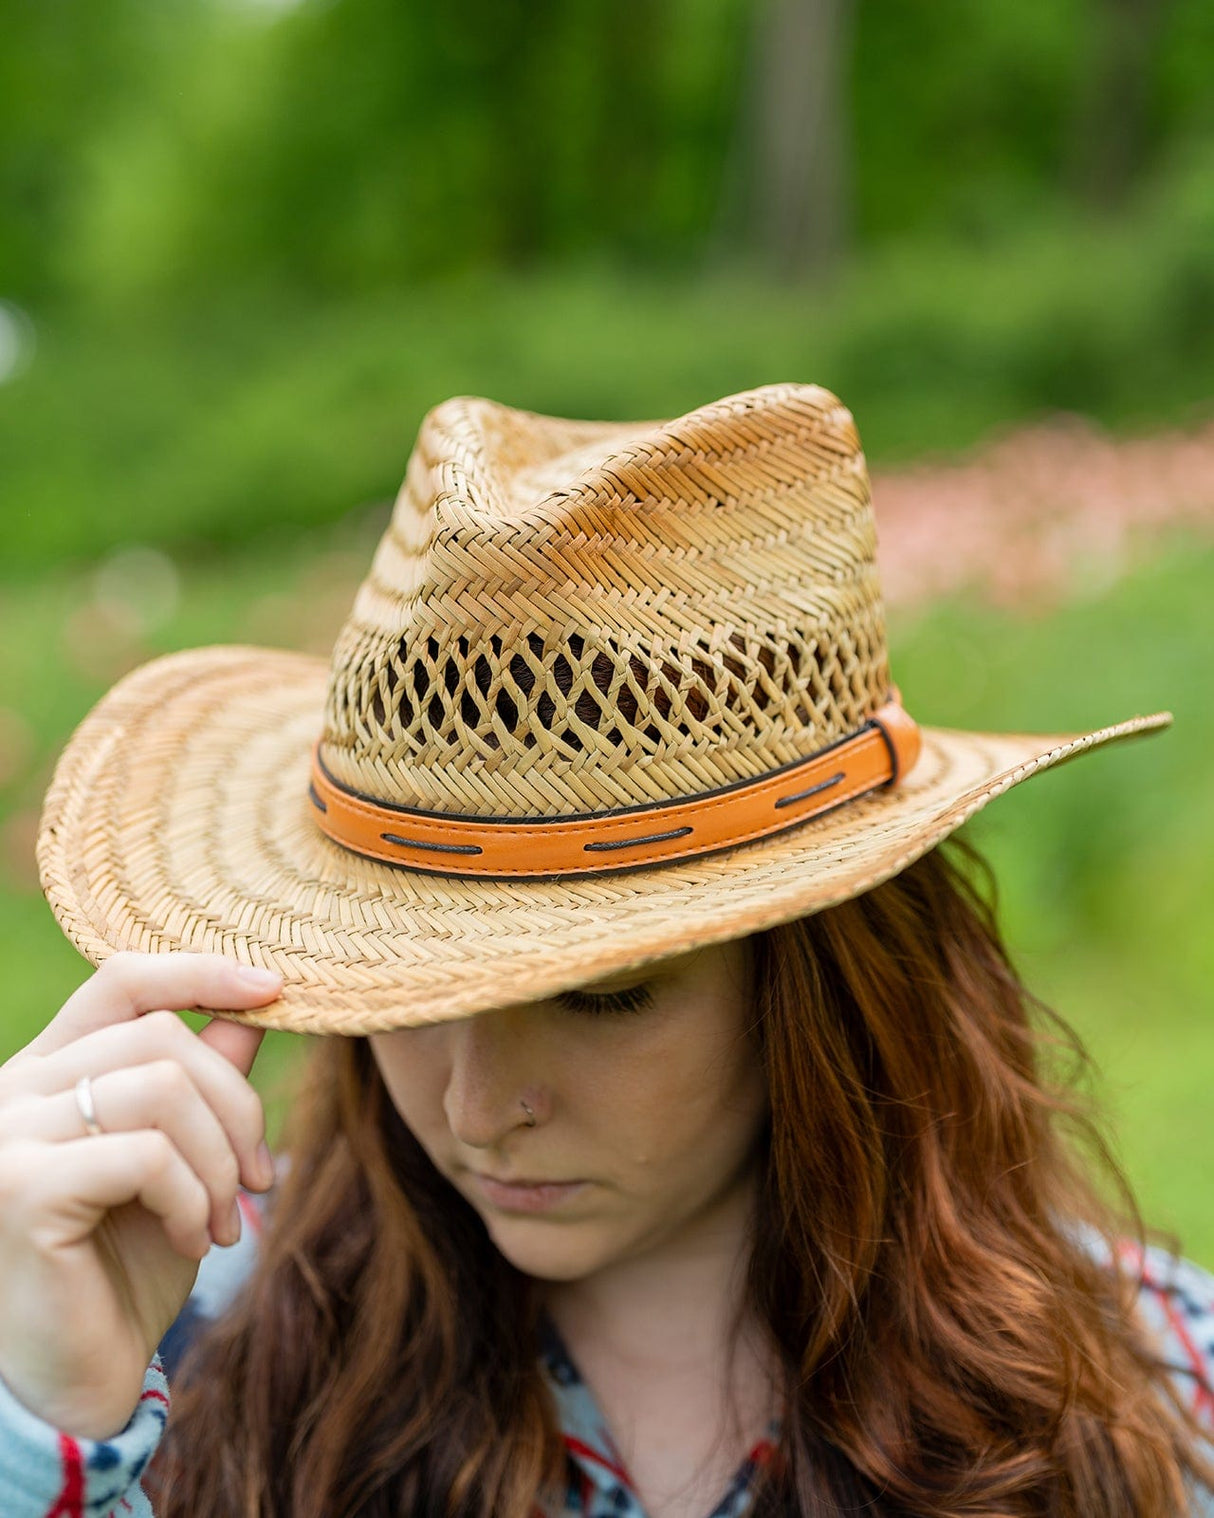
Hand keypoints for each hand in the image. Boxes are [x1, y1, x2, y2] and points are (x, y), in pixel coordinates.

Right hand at [0, 952, 281, 1440]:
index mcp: (48, 1072)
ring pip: (161, 1089)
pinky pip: (147, 1155)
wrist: (77, 1381)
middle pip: (160, 1036)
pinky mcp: (21, 1189)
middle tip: (258, 1180)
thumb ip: (205, 1082)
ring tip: (225, 1220)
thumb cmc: (125, 1267)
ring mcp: (9, 1136)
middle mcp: (14, 1090)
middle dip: (236, 1104)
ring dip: (219, 1160)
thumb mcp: (183, 1161)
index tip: (273, 987)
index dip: (200, 972)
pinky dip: (192, 1196)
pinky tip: (192, 1239)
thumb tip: (255, 1006)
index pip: (121, 980)